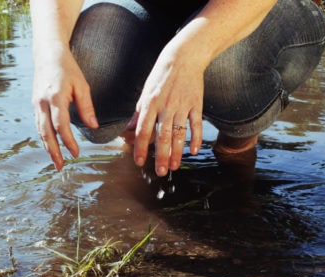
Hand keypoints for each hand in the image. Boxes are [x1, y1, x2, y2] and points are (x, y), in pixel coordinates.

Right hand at [32, 48, 97, 169]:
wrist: (47, 55)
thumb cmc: (67, 69)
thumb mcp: (81, 85)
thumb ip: (87, 107)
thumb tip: (94, 126)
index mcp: (55, 97)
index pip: (61, 125)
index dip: (68, 141)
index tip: (76, 153)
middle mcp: (42, 103)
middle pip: (46, 133)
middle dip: (53, 151)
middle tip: (61, 167)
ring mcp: (36, 105)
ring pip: (40, 131)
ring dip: (47, 148)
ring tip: (55, 162)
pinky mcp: (35, 106)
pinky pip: (38, 126)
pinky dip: (44, 139)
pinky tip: (50, 148)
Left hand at [133, 38, 204, 176]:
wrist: (185, 56)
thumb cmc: (162, 75)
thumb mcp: (146, 91)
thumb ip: (139, 112)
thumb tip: (128, 129)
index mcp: (150, 103)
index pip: (143, 130)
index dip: (141, 147)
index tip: (139, 162)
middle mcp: (165, 106)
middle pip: (162, 136)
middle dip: (161, 156)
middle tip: (161, 172)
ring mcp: (182, 106)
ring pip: (179, 134)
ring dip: (177, 152)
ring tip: (175, 166)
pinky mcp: (196, 104)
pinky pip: (196, 124)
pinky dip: (196, 138)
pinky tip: (194, 151)